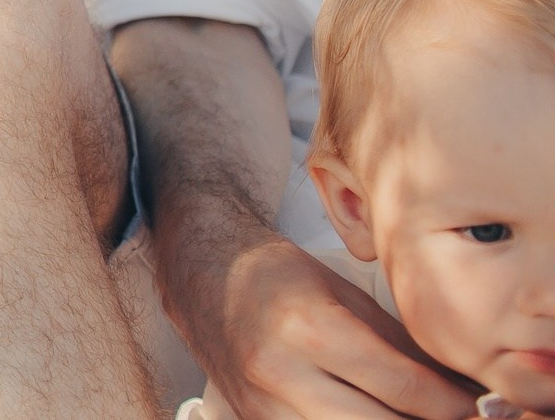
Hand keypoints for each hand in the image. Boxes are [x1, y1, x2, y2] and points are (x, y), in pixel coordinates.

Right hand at [188, 229, 475, 419]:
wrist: (202, 275)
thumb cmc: (279, 277)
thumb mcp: (348, 298)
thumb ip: (404, 350)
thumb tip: (462, 393)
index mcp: (310, 329)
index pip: (406, 389)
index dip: (454, 405)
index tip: (478, 406)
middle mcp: (281, 373)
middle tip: (449, 415)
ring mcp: (263, 407)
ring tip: (406, 412)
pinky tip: (366, 414)